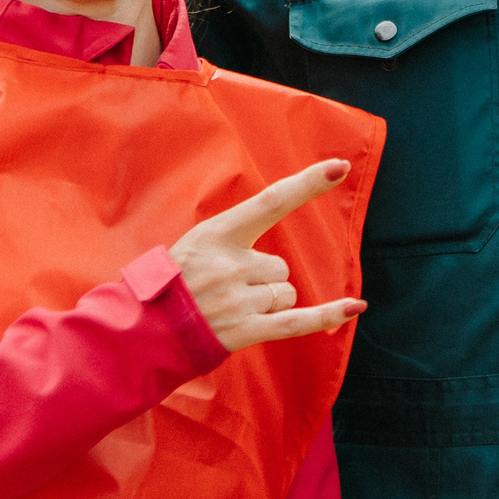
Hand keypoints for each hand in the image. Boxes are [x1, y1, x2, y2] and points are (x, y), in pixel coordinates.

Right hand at [170, 159, 365, 349]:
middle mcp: (231, 265)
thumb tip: (272, 228)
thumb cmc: (171, 284)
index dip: (307, 184)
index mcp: (218, 235)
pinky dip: (328, 315)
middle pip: (280, 266)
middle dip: (262, 279)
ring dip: (267, 303)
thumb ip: (233, 238)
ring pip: (286, 293)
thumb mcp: (195, 245)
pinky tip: (356, 306)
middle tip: (224, 290)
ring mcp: (239, 299)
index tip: (338, 167)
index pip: (271, 201)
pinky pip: (298, 321)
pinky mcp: (246, 330)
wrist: (143, 331)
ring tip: (229, 310)